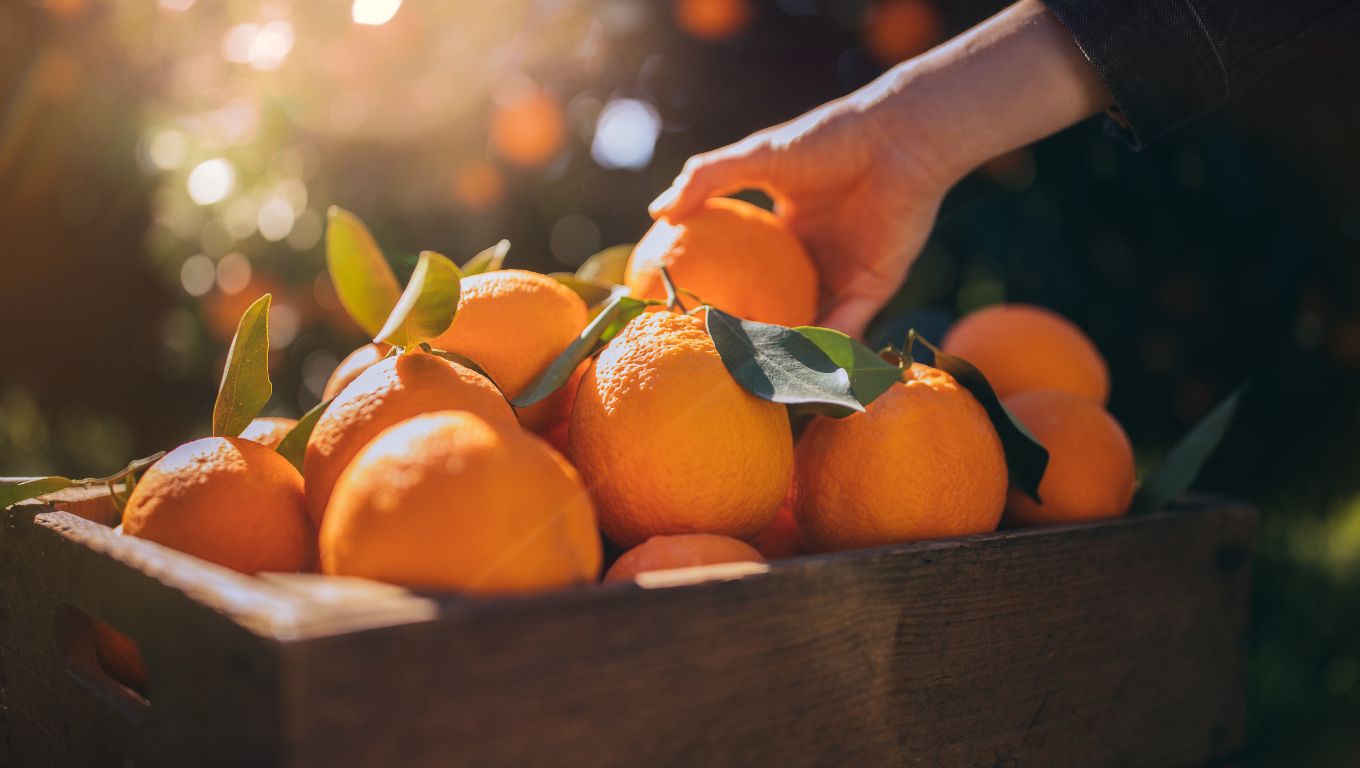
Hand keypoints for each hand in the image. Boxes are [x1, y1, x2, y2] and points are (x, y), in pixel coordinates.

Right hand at [648, 0, 1110, 339]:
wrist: (896, 141)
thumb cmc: (826, 142)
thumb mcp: (757, 157)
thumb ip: (705, 179)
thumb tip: (656, 211)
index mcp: (786, 231)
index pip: (750, 274)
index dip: (725, 296)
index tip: (692, 321)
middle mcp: (814, 259)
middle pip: (779, 308)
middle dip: (755, 337)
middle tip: (718, 365)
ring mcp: (845, 276)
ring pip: (811, 327)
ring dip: (787, 355)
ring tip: (751, 382)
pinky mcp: (875, 289)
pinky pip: (846, 330)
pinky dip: (823, 353)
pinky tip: (796, 375)